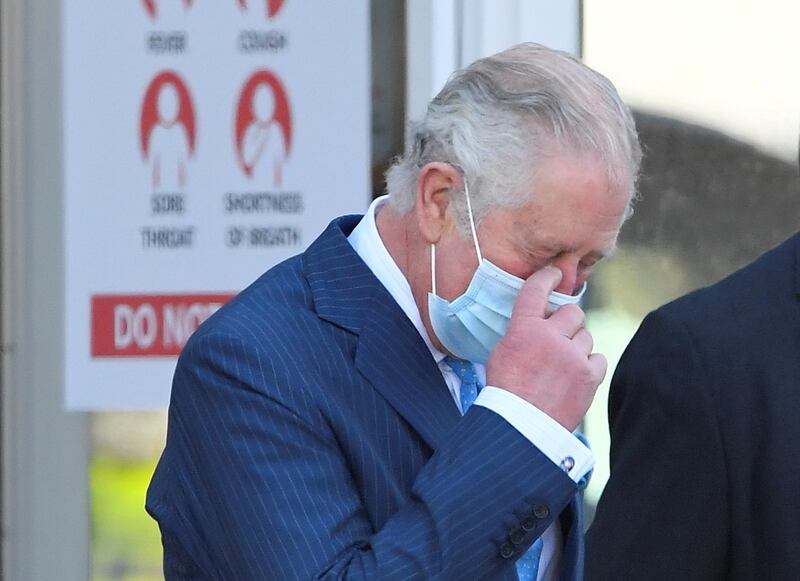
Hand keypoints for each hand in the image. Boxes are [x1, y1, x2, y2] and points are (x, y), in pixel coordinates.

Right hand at [486, 266, 606, 430]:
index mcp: (524, 328)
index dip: (549, 277)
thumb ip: (522, 332)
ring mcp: (573, 356)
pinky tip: (575, 376)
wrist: (520, 427)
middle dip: (567, 322)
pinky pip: (598, 359)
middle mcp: (551, 336)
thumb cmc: (505, 391)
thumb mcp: (502, 352)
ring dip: (576, 346)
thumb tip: (538, 322)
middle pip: (573, 312)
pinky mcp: (590, 376)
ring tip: (562, 365)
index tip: (556, 273)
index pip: (538, 289)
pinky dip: (588, 365)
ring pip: (586, 336)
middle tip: (558, 337)